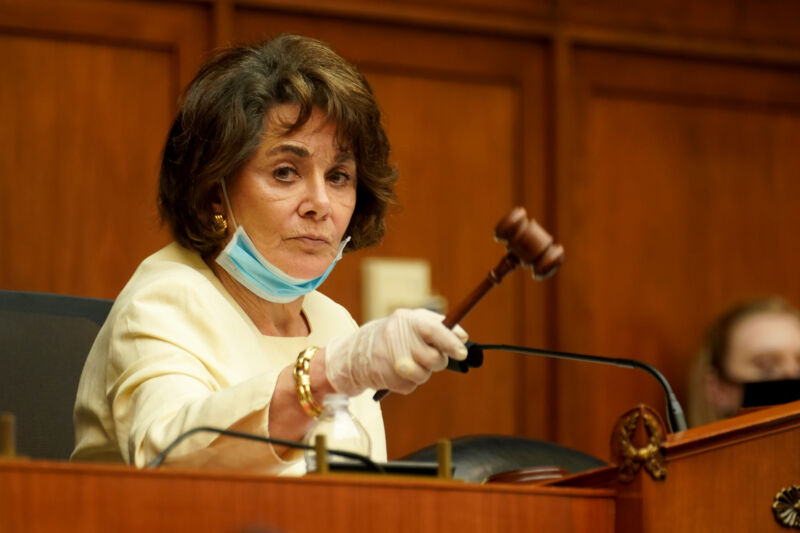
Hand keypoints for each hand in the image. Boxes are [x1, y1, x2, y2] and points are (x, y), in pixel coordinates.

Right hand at [325, 308, 468, 395]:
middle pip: (433, 358)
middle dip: (438, 362)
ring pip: (424, 375)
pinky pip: (412, 386)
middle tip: (430, 357)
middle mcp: (396, 338)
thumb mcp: (413, 321)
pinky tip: (398, 371)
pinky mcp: (386, 378)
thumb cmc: (395, 335)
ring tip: (410, 362)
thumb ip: (439, 325)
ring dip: (423, 373)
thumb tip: (462, 338)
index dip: (450, 342)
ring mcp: (390, 359)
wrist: (357, 352)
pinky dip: (410, 381)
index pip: (433, 330)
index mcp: (407, 320)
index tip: (462, 353)